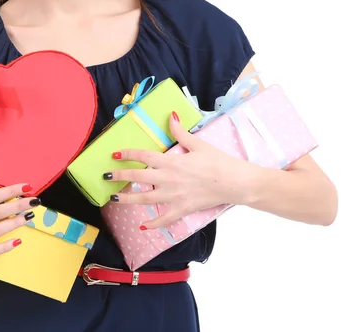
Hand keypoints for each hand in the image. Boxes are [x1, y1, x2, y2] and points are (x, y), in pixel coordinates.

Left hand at [105, 113, 249, 228]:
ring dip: (128, 199)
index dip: (127, 154)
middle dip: (120, 177)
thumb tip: (170, 116)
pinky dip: (153, 224)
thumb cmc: (217, 161)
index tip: (115, 154)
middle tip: (106, 176)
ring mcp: (174, 196)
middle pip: (138, 178)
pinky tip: (143, 225)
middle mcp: (168, 179)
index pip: (143, 156)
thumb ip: (180, 132)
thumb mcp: (198, 144)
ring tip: (114, 199)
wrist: (234, 182)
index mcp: (171, 161)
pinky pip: (164, 219)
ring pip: (145, 200)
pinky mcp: (182, 209)